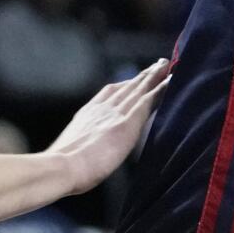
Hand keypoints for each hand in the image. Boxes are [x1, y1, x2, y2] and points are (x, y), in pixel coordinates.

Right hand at [46, 60, 171, 192]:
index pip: (109, 94)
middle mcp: (102, 109)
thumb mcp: (71, 150)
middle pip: (127, 87)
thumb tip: (83, 153)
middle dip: (142, 76)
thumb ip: (82, 145)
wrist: (61, 167)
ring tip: (167, 65)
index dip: (124, 85)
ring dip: (154, 76)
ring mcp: (115, 114)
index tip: (134, 79)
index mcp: (87, 115)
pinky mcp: (127, 122)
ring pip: (139, 89)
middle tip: (158, 64)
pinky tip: (172, 80)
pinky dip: (161, 88)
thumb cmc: (62, 169)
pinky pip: (148, 100)